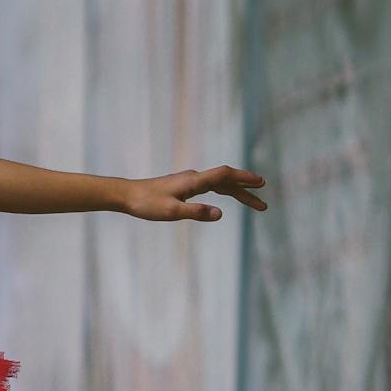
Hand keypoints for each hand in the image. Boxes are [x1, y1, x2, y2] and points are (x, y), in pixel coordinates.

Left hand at [121, 165, 268, 221]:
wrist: (126, 195)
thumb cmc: (146, 204)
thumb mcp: (171, 212)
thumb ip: (196, 212)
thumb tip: (221, 214)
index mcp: (193, 182)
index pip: (224, 176)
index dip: (244, 179)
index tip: (261, 183)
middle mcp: (194, 178)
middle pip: (226, 180)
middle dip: (246, 190)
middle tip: (263, 204)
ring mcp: (189, 181)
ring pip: (219, 184)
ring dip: (237, 192)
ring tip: (254, 202)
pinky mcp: (184, 186)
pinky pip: (211, 186)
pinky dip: (224, 191)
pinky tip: (228, 195)